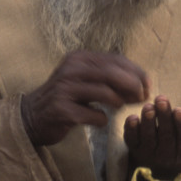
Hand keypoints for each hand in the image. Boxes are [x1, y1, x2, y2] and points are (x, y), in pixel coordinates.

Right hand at [21, 52, 149, 147]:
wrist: (32, 117)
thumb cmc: (65, 99)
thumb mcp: (84, 80)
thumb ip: (108, 78)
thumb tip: (140, 83)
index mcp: (78, 58)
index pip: (115, 59)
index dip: (136, 71)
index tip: (148, 85)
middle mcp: (71, 70)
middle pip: (112, 73)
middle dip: (132, 86)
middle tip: (142, 97)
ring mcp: (65, 90)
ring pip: (105, 93)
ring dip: (119, 102)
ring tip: (119, 107)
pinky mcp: (62, 110)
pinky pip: (93, 115)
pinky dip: (102, 120)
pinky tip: (99, 121)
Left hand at [124, 97, 180, 180]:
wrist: (167, 153)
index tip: (180, 110)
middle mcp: (168, 157)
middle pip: (166, 137)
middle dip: (164, 118)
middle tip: (162, 99)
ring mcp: (150, 155)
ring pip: (149, 139)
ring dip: (148, 122)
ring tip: (148, 106)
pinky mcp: (135, 150)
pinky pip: (132, 142)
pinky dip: (130, 131)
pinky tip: (131, 118)